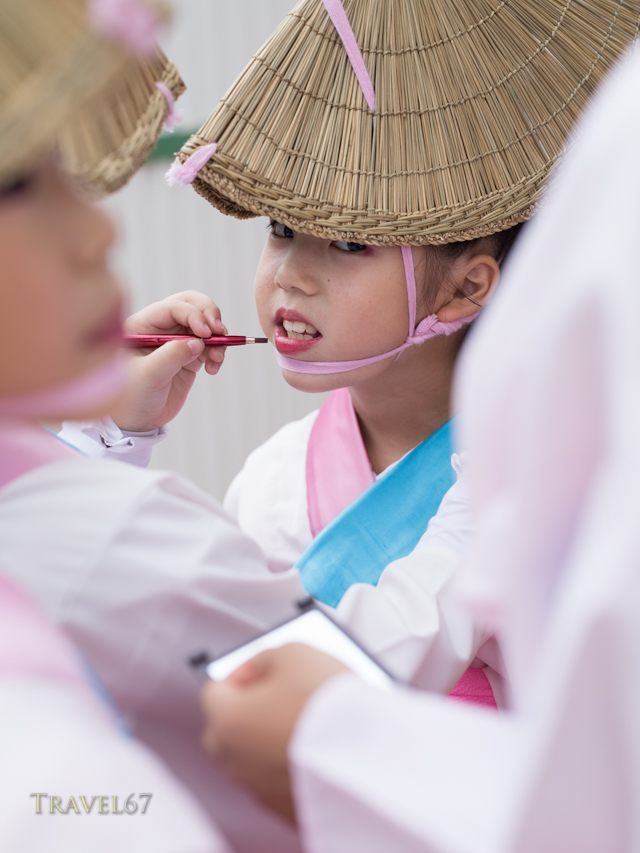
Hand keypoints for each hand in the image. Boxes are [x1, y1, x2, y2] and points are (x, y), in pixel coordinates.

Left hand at [113, 291, 226, 431]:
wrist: (137, 421)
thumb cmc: (129, 397)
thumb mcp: (147, 376)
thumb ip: (170, 356)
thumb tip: (197, 342)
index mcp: (141, 326)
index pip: (172, 307)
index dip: (193, 314)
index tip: (205, 333)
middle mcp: (159, 329)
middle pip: (191, 306)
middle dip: (209, 315)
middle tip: (219, 331)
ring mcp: (175, 342)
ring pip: (204, 326)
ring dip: (217, 338)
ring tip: (216, 358)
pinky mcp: (188, 357)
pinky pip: (210, 346)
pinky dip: (217, 353)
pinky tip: (213, 368)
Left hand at [200, 644, 346, 823]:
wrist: (370, 752)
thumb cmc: (327, 704)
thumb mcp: (292, 652)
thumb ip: (265, 658)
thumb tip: (261, 666)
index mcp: (226, 723)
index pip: (216, 690)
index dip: (242, 672)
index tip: (264, 667)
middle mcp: (237, 763)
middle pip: (228, 728)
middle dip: (249, 708)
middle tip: (281, 691)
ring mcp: (263, 790)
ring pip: (255, 757)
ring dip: (270, 737)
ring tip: (306, 715)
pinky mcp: (291, 808)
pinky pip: (280, 777)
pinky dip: (290, 762)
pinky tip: (316, 743)